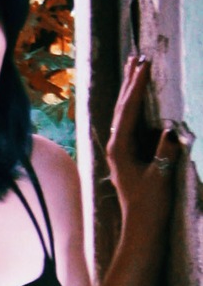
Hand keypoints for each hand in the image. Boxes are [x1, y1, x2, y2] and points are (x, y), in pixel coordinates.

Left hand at [106, 55, 179, 223]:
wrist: (142, 229)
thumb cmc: (150, 205)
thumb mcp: (161, 176)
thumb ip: (165, 151)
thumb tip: (170, 131)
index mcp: (120, 148)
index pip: (129, 110)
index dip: (138, 86)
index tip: (145, 64)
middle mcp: (115, 146)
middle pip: (121, 106)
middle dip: (129, 81)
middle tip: (136, 56)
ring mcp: (120, 151)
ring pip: (123, 113)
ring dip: (129, 91)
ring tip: (134, 69)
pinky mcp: (127, 156)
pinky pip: (129, 123)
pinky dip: (134, 106)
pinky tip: (136, 100)